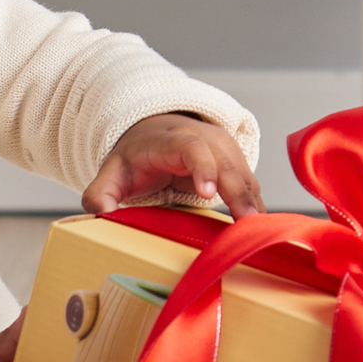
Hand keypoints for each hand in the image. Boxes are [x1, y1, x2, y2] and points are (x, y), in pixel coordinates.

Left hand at [82, 113, 264, 219]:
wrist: (156, 131)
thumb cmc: (137, 155)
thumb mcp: (113, 171)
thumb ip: (101, 192)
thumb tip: (100, 214)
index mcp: (173, 140)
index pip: (191, 148)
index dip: (202, 168)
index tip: (207, 193)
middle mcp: (205, 140)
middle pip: (226, 163)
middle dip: (237, 191)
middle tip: (246, 220)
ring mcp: (224, 150)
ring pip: (244, 173)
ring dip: (253, 201)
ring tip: (260, 230)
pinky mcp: (237, 164)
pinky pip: (251, 184)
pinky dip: (257, 204)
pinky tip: (261, 228)